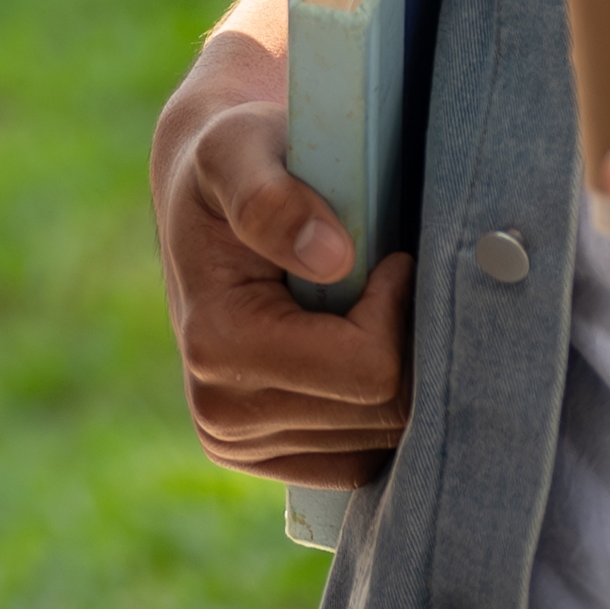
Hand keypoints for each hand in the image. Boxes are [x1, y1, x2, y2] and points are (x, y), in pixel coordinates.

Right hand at [152, 23, 418, 482]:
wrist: (208, 198)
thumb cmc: (237, 161)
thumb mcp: (241, 148)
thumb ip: (272, 197)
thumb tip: (329, 257)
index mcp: (218, 346)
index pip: (371, 372)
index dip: (397, 308)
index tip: (388, 257)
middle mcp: (221, 415)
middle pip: (385, 413)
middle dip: (401, 342)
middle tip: (378, 281)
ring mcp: (242, 445)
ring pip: (384, 440)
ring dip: (393, 372)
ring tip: (359, 312)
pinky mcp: (269, 458)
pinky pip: (367, 460)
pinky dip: (379, 408)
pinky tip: (358, 352)